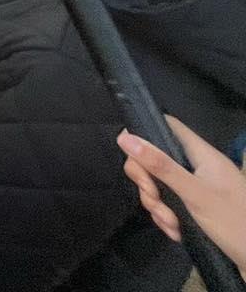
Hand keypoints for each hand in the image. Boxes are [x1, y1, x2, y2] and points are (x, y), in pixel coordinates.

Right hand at [118, 118, 245, 274]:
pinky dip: (166, 218)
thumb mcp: (194, 194)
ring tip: (171, 224)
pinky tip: (176, 232)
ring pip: (159, 185)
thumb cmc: (233, 222)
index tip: (133, 155)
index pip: (166, 126)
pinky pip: (168, 204)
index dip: (144, 133)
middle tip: (154, 198)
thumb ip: (160, 165)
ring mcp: (195, 188)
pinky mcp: (194, 208)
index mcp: (201, 154)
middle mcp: (196, 167)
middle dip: (147, 181)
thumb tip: (124, 137)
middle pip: (155, 159)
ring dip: (157, 205)